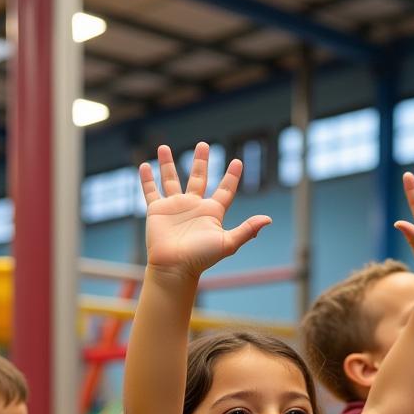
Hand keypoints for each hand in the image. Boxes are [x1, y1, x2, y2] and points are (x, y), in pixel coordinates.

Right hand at [140, 142, 270, 279]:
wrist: (175, 268)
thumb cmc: (201, 258)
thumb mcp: (228, 243)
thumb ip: (247, 230)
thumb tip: (268, 219)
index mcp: (212, 212)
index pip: (225, 190)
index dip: (231, 176)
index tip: (237, 161)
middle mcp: (194, 206)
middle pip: (199, 177)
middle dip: (201, 161)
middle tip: (203, 144)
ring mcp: (175, 207)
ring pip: (171, 179)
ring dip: (167, 163)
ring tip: (164, 146)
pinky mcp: (157, 211)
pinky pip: (151, 191)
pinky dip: (147, 179)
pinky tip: (145, 165)